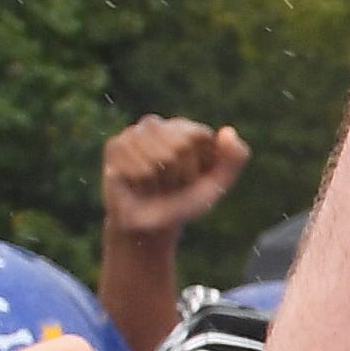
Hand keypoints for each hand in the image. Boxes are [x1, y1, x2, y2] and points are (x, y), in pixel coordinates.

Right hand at [99, 115, 247, 237]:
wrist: (148, 226)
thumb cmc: (184, 202)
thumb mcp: (217, 184)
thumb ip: (235, 158)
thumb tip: (227, 131)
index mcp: (186, 129)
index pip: (196, 137)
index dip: (196, 166)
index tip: (191, 178)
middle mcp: (158, 125)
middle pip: (178, 147)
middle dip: (178, 175)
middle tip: (169, 185)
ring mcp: (133, 134)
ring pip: (156, 159)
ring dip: (159, 182)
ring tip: (154, 184)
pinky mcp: (115, 146)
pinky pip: (136, 167)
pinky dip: (141, 184)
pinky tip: (136, 184)